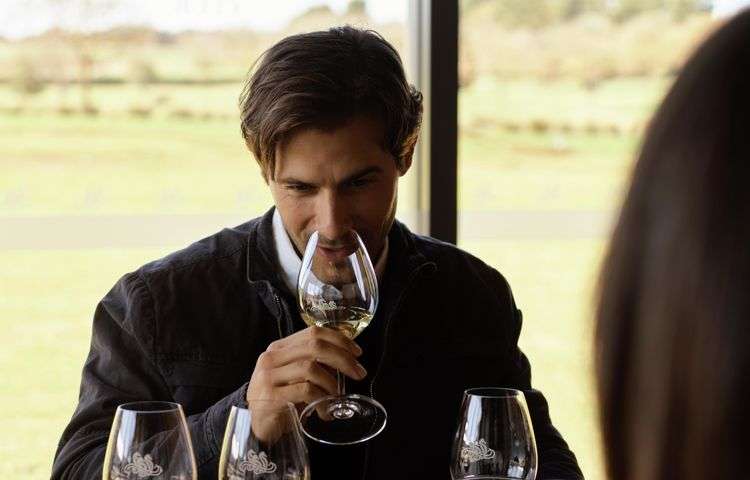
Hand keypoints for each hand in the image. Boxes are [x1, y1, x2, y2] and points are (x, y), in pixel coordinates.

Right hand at [246, 326, 365, 439]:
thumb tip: (346, 361)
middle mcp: (272, 357)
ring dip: (332, 383)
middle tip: (358, 373)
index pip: (313, 332)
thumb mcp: (297, 378)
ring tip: (337, 398)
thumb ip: (316, 365)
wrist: (257, 426)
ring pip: (311, 368)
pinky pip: (305, 390)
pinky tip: (325, 412)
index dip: (339, 339)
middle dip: (343, 359)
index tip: (357, 353)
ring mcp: (269, 376)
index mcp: (280, 348)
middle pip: (315, 346)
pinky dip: (321, 400)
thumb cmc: (282, 400)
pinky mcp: (271, 396)